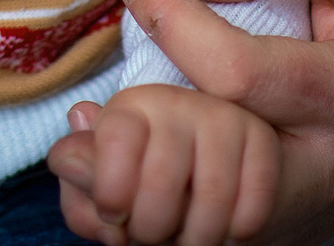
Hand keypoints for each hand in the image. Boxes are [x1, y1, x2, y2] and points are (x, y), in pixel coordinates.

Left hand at [50, 0, 333, 235]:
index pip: (242, 71)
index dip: (173, 18)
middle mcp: (331, 164)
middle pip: (216, 156)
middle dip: (146, 117)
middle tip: (101, 73)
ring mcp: (309, 207)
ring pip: (206, 214)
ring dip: (143, 171)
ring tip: (92, 123)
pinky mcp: (287, 228)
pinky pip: (210, 232)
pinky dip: (159, 201)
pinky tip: (123, 158)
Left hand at [51, 85, 278, 244]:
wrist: (213, 177)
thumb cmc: (144, 181)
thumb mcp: (104, 177)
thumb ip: (81, 172)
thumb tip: (70, 157)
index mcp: (131, 105)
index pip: (114, 142)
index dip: (109, 193)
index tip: (114, 215)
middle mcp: (179, 101)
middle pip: (159, 184)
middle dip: (151, 230)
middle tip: (152, 234)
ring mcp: (226, 118)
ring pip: (209, 200)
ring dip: (194, 240)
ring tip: (186, 239)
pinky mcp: (263, 144)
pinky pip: (251, 209)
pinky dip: (234, 235)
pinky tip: (222, 229)